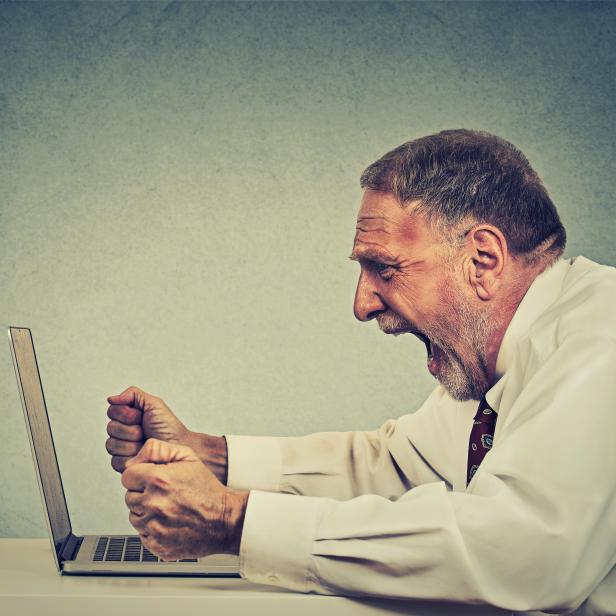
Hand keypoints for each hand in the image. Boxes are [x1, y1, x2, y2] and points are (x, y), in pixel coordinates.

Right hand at [105, 386, 227, 481]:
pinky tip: (142, 454)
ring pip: (112, 445)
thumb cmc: (168, 427)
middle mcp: (121, 432)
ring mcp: (121, 449)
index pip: (112, 411)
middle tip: (145, 431)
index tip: (142, 416)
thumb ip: (133, 395)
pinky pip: (115, 461)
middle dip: (132, 429)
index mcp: (127, 417)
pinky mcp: (123, 465)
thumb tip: (111, 398)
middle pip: (111, 428)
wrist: (178, 446)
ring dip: (132, 443)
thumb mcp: (154, 404)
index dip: (127, 414)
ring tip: (145, 443)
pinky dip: (131, 457)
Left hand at [121, 438, 247, 558]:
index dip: (140, 475)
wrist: (224, 520)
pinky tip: (169, 522)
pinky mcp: (157, 545)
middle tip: (164, 494)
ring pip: (134, 516)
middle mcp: (154, 504)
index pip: (127, 476)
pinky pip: (142, 535)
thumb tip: (133, 460)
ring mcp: (154, 527)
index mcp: (158, 480)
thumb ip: (157, 449)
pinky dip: (152, 529)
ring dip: (147, 512)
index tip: (151, 479)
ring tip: (168, 508)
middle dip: (143, 493)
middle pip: (129, 496)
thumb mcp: (187, 457)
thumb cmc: (206, 489)